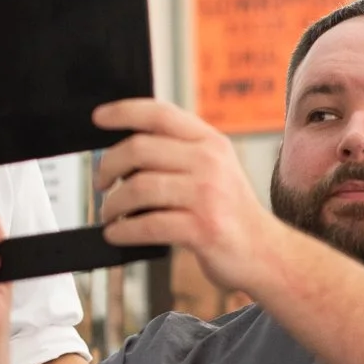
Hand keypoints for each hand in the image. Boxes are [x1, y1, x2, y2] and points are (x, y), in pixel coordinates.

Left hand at [93, 100, 284, 293]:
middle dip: (108, 167)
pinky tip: (116, 234)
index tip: (98, 118)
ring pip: (138, 188)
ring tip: (108, 214)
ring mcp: (207, 195)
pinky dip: (123, 231)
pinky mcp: (202, 228)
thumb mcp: (213, 170)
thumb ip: (179, 154)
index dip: (123, 111)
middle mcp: (210, 162)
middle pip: (139, 149)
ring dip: (112, 204)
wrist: (264, 252)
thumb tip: (123, 152)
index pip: (160, 113)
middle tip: (100, 183)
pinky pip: (147, 225)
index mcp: (210, 141)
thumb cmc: (229, 213)